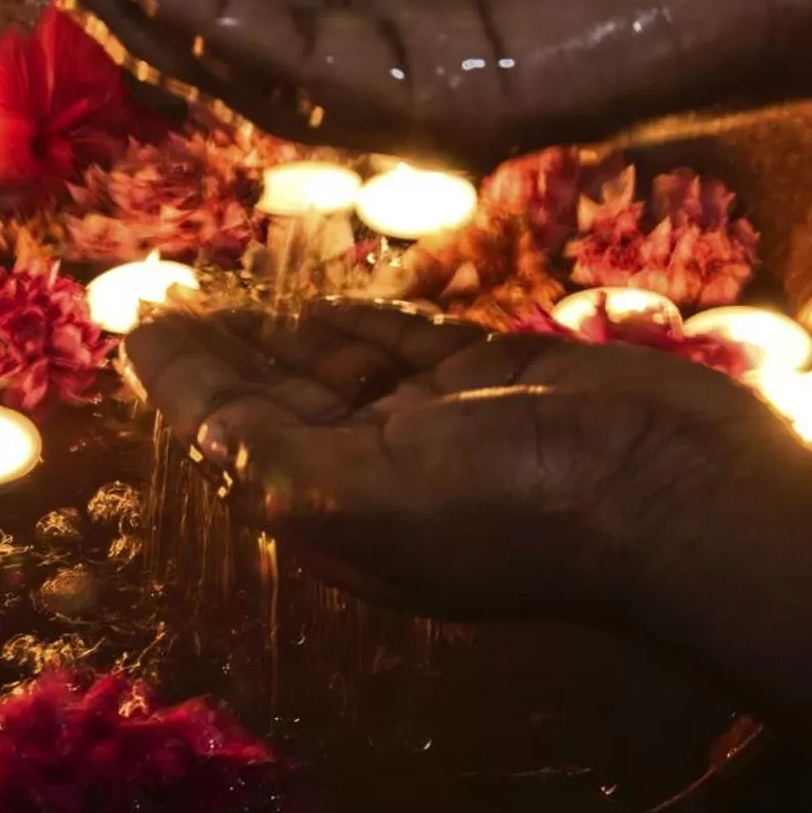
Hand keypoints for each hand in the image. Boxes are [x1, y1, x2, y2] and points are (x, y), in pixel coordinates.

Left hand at [124, 300, 811, 620]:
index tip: (136, 323)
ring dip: (280, 336)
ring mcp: (441, 429)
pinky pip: (409, 347)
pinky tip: (323, 305)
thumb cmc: (516, 504)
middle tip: (166, 298)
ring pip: (338, 371)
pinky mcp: (498, 382)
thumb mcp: (363, 494)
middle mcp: (378, 476)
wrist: (675, 494)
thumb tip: (197, 424)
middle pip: (274, 403)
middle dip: (218, 355)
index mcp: (334, 515)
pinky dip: (363, 324)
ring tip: (226, 298)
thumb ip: (271, 454)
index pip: (233, 437)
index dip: (180, 382)